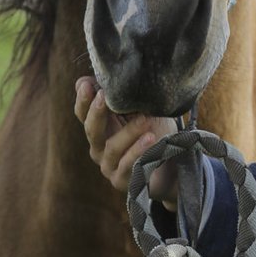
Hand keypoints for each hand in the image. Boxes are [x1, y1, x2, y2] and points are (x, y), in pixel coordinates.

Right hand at [74, 76, 177, 197]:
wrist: (173, 165)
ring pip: (112, 147)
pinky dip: (137, 151)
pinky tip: (150, 139)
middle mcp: (99, 147)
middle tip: (103, 96)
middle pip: (90, 130)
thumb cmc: (155, 133)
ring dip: (129, 132)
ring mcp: (109, 165)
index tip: (86, 84)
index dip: (82, 100)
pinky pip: (127, 165)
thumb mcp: (141, 110)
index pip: (83, 114)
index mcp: (100, 128)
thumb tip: (99, 76)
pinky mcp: (122, 181)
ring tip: (145, 119)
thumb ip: (123, 97)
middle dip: (96, 112)